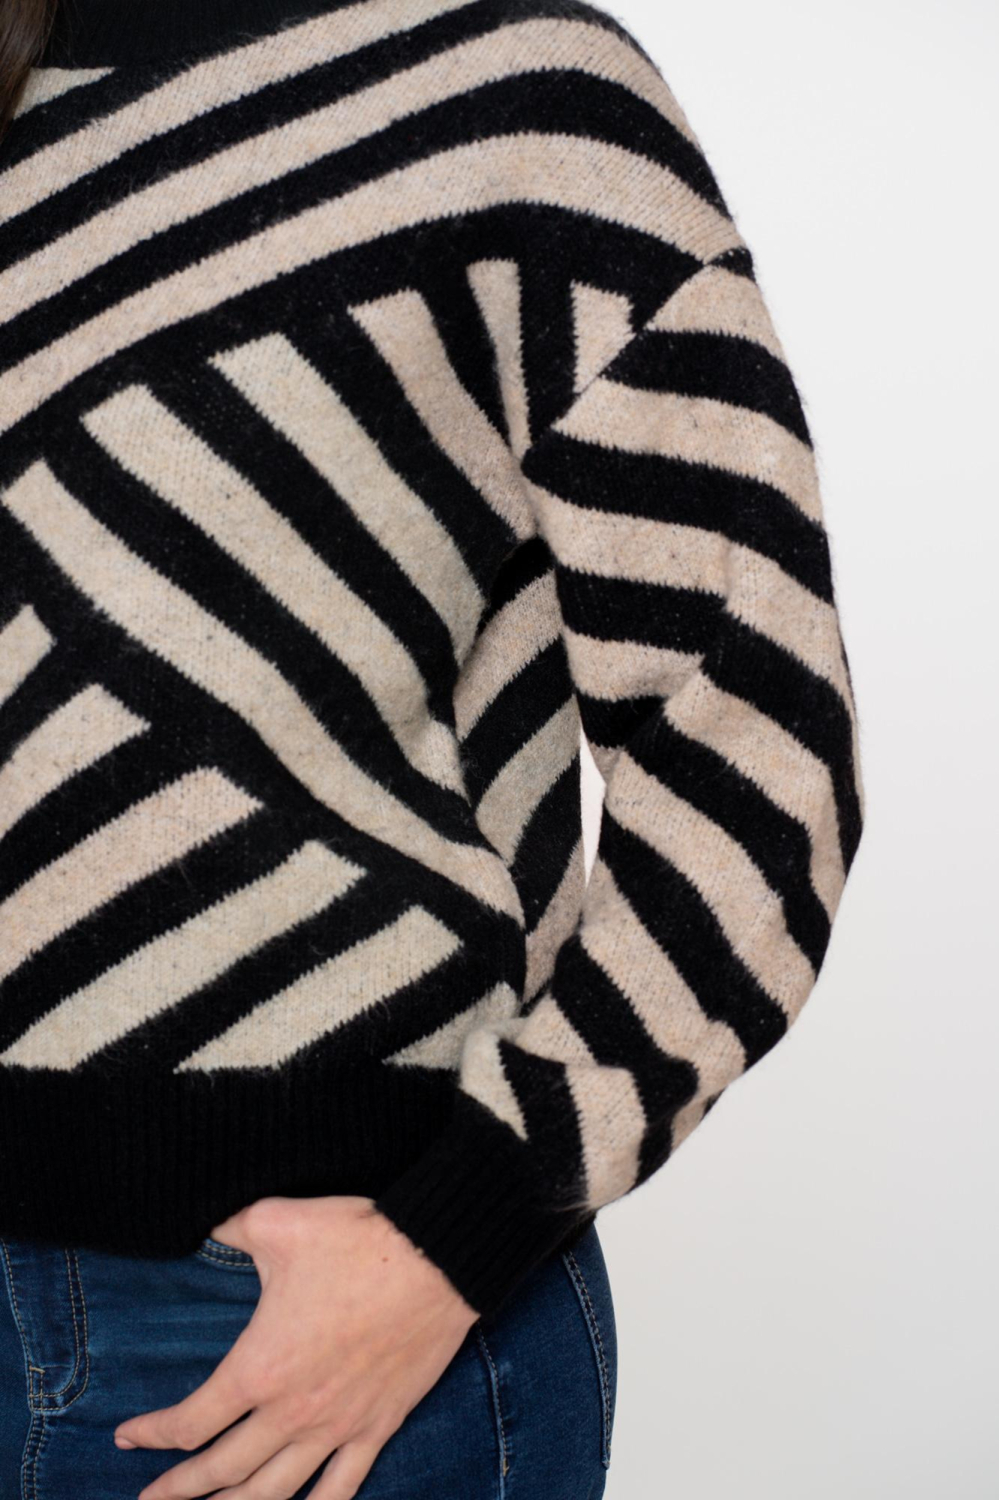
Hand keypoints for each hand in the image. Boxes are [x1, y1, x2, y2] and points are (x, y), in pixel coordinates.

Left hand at [115, 1194, 480, 1499]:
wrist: (438, 1258)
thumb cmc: (357, 1239)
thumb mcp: (278, 1221)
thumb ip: (231, 1226)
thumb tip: (205, 1221)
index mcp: (260, 1366)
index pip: (192, 1421)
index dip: (153, 1434)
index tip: (129, 1438)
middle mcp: (293, 1410)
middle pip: (224, 1469)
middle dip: (180, 1489)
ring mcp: (338, 1426)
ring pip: (275, 1491)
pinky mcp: (378, 1426)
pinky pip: (341, 1487)